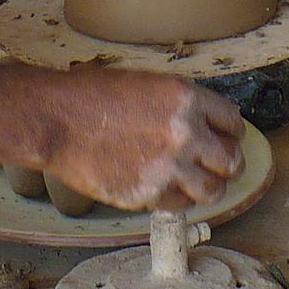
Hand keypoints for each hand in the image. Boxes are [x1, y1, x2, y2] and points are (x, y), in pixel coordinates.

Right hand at [39, 70, 243, 211]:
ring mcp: (168, 167)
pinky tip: (167, 188)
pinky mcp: (149, 194)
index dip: (230, 132)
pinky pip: (180, 205)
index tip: (226, 138)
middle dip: (228, 163)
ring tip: (199, 183)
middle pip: (231, 159)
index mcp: (186, 98)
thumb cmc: (91, 96)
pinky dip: (178, 199)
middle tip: (221, 166)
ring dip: (209, 187)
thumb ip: (179, 105)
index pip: (232, 122)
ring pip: (213, 189)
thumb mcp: (146, 83)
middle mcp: (185, 133)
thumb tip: (204, 125)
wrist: (56, 119)